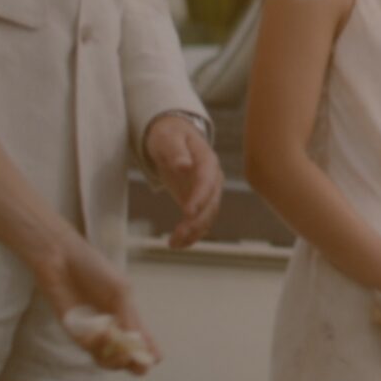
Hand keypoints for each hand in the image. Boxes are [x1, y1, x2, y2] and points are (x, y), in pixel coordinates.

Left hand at [27, 232, 156, 371]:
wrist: (62, 263)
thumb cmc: (96, 270)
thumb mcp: (120, 290)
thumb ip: (128, 316)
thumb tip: (138, 342)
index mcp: (128, 315)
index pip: (144, 341)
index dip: (149, 353)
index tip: (153, 359)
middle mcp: (113, 328)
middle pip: (127, 356)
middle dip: (133, 363)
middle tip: (136, 362)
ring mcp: (94, 333)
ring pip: (108, 358)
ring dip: (116, 359)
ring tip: (120, 352)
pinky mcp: (76, 334)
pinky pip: (90, 349)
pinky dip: (99, 347)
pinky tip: (102, 336)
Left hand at [143, 115, 221, 247]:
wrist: (172, 137)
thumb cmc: (169, 135)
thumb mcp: (168, 139)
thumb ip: (176, 152)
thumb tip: (184, 166)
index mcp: (207, 161)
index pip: (208, 181)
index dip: (200, 197)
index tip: (188, 212)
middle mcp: (212, 178)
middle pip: (212, 202)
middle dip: (198, 220)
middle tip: (179, 233)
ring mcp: (207, 191)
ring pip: (208, 215)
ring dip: (194, 231)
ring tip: (173, 242)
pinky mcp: (197, 201)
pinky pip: (199, 220)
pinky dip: (191, 234)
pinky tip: (176, 244)